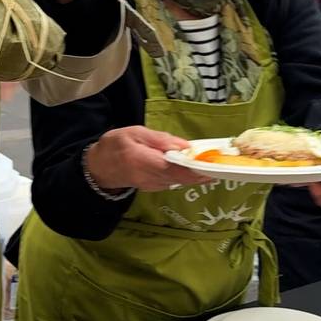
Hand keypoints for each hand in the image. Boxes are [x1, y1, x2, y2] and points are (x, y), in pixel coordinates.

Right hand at [85, 126, 211, 191]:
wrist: (100, 167)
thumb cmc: (116, 145)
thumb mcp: (134, 133)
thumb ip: (159, 139)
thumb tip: (185, 146)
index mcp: (141, 160)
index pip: (172, 167)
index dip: (192, 169)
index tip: (210, 166)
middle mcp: (148, 177)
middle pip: (180, 178)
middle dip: (201, 174)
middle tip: (221, 167)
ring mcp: (152, 185)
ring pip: (179, 182)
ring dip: (197, 176)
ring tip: (214, 166)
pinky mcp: (154, 188)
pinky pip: (174, 182)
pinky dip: (186, 176)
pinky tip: (197, 170)